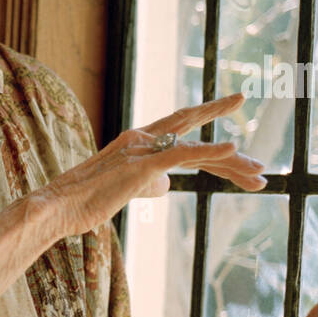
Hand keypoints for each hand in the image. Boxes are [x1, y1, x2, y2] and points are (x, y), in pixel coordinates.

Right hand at [49, 94, 265, 238]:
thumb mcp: (122, 191)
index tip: (235, 109)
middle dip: (229, 145)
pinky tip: (235, 149)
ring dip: (232, 164)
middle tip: (260, 160)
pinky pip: (183, 154)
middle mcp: (142, 138)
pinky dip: (211, 151)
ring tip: (260, 174)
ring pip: (196, 150)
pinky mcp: (142, 166)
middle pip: (194, 132)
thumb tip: (169, 185)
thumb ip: (147, 182)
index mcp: (136, 141)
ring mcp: (142, 150)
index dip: (209, 118)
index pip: (180, 128)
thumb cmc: (82, 203)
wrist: (56, 207)